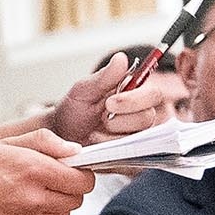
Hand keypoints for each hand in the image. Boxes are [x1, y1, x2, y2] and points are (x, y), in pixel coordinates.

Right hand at [0, 129, 92, 214]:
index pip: (83, 180)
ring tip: (26, 196)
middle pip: (75, 201)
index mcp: (33, 171)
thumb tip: (74, 150)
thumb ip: (43, 142)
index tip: (71, 170)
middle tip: (46, 181)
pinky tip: (15, 211)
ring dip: (52, 207)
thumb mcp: (3, 145)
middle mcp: (33, 201)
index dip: (80, 173)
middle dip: (66, 189)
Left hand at [48, 54, 172, 145]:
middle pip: (148, 117)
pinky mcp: (131, 155)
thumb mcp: (84, 90)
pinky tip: (100, 145)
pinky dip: (114, 150)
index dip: (134, 99)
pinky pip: (133, 155)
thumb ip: (104, 76)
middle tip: (101, 117)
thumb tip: (121, 58)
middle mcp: (139, 114)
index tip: (110, 102)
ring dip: (114, 135)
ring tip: (96, 131)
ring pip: (140, 137)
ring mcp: (136, 136)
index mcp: (133, 94)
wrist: (61, 136)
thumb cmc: (73, 110)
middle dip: (121, 119)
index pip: (153, 94)